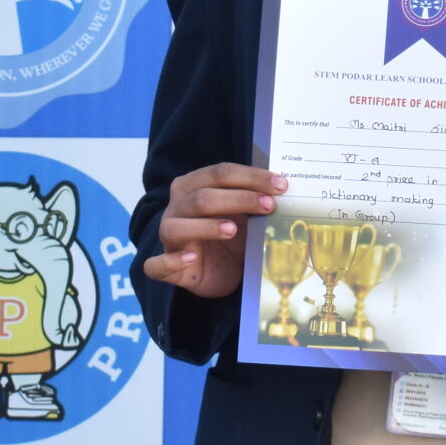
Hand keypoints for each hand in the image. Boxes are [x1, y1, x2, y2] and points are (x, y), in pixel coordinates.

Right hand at [140, 163, 284, 298]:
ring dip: (206, 227)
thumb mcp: (245, 216)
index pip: (221, 173)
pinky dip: (172, 261)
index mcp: (194, 186)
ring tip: (232, 229)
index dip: (251, 177)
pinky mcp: (165, 267)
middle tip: (269, 205)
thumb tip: (288, 190)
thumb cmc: (230, 236)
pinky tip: (191, 258)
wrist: (218, 271)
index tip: (281, 185)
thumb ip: (257, 201)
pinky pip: (157, 264)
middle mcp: (177, 207)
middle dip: (239, 199)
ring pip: (178, 226)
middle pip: (203, 197)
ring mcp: (168, 236)